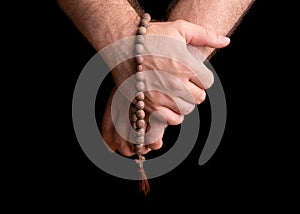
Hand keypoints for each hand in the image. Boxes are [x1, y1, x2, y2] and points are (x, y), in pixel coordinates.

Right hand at [101, 20, 229, 155]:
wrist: (122, 45)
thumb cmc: (152, 36)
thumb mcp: (180, 28)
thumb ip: (205, 35)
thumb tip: (226, 42)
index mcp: (187, 65)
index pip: (208, 82)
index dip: (200, 77)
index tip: (190, 73)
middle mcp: (176, 83)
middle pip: (199, 98)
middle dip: (192, 90)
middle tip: (180, 82)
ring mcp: (163, 96)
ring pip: (186, 110)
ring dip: (183, 103)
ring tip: (172, 92)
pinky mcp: (149, 106)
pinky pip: (171, 120)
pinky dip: (172, 115)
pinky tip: (166, 104)